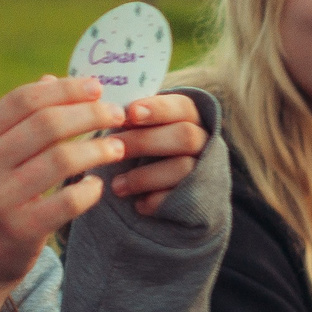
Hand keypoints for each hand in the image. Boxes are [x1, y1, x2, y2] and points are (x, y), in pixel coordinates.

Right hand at [0, 77, 128, 290]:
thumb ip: (16, 121)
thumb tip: (51, 79)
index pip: (25, 99)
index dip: (66, 89)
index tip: (97, 87)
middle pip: (48, 123)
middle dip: (91, 113)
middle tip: (117, 114)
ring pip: (63, 159)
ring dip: (98, 148)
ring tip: (117, 148)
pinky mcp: (19, 230)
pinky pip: (68, 201)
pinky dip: (91, 190)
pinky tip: (98, 186)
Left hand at [105, 92, 209, 217]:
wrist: (172, 188)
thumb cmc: (149, 147)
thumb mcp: (146, 129)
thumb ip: (134, 120)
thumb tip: (108, 112)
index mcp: (191, 118)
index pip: (182, 107)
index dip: (158, 108)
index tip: (131, 113)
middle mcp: (203, 142)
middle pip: (185, 135)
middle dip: (145, 141)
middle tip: (114, 146)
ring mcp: (203, 170)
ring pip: (183, 168)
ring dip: (145, 176)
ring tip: (117, 186)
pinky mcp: (199, 198)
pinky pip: (180, 198)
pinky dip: (156, 201)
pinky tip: (138, 204)